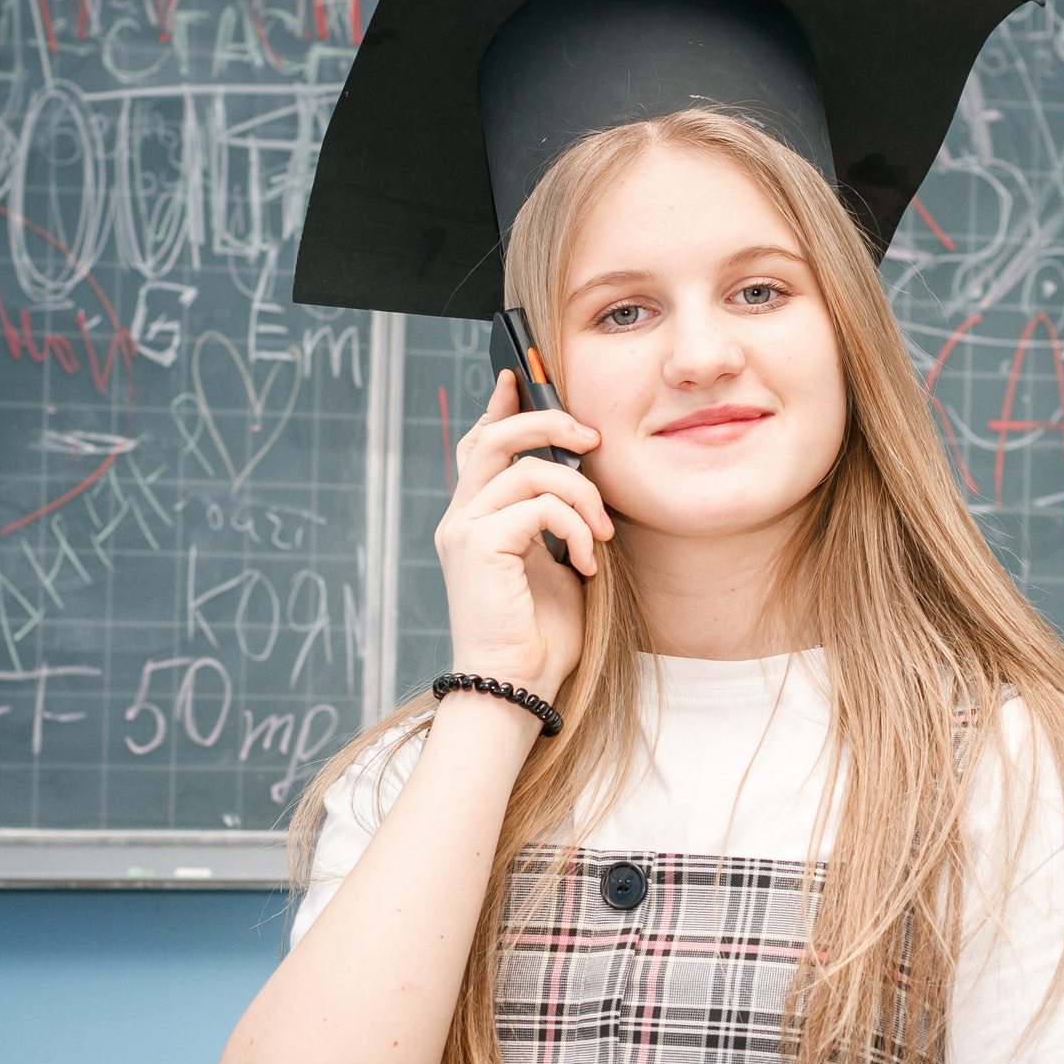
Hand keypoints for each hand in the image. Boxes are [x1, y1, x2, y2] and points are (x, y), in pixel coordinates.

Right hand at [437, 369, 610, 699]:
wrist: (517, 686)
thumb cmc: (540, 635)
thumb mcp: (557, 562)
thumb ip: (557, 519)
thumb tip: (584, 480)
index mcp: (475, 519)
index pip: (479, 445)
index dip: (500, 407)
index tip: (520, 376)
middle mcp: (461, 519)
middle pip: (493, 438)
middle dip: (545, 422)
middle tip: (591, 437)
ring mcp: (464, 531)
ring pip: (527, 470)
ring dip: (581, 495)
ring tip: (602, 533)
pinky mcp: (478, 547)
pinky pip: (538, 506)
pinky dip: (574, 527)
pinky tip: (586, 563)